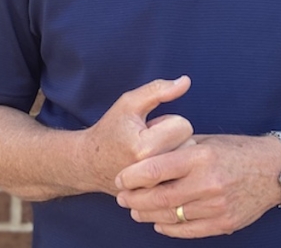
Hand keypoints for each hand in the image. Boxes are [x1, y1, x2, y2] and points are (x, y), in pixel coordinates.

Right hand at [78, 76, 194, 194]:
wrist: (91, 164)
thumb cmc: (111, 130)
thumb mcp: (128, 103)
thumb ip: (158, 90)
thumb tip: (186, 81)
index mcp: (144, 147)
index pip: (183, 126)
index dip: (169, 122)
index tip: (151, 127)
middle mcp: (150, 173)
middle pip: (189, 145)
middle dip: (174, 139)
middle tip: (151, 142)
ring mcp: (154, 190)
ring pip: (188, 164)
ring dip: (175, 156)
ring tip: (154, 155)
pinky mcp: (156, 200)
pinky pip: (183, 180)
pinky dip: (174, 173)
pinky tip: (159, 171)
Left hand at [114, 134, 280, 237]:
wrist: (274, 170)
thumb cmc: (236, 151)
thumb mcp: (206, 141)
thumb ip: (178, 149)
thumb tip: (148, 154)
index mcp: (201, 157)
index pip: (156, 169)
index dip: (132, 176)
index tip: (120, 178)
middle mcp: (208, 183)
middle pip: (159, 197)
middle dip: (134, 199)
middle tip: (122, 198)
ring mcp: (217, 206)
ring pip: (171, 216)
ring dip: (148, 214)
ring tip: (135, 211)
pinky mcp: (224, 223)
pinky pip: (189, 231)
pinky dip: (169, 228)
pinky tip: (158, 222)